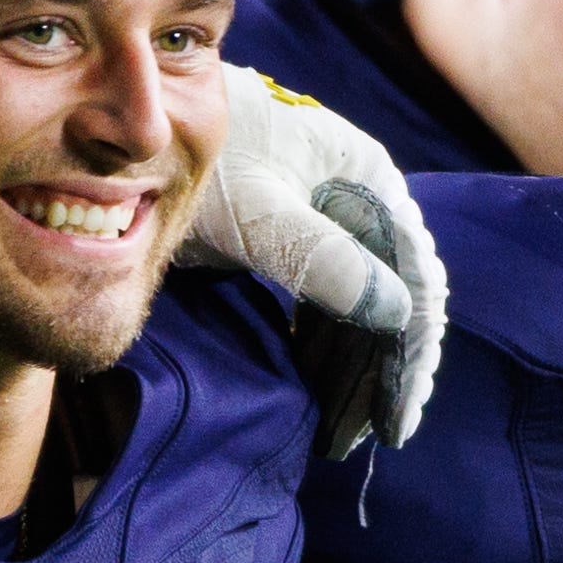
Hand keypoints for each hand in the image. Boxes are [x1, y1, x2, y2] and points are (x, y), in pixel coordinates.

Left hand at [187, 64, 448, 454]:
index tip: (399, 415)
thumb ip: (324, 259)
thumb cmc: (205, 158)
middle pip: (398, 293)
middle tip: (375, 432)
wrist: (147, 130)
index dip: (413, 351)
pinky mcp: (299, 236)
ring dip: (363, 362)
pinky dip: (332, 343)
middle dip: (390, 367)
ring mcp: (333, 216)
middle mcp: (362, 194)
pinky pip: (332, 297)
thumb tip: (397, 315)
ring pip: (368, 300)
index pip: (415, 276)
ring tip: (350, 425)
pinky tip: (324, 385)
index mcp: (368, 177)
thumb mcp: (262, 216)